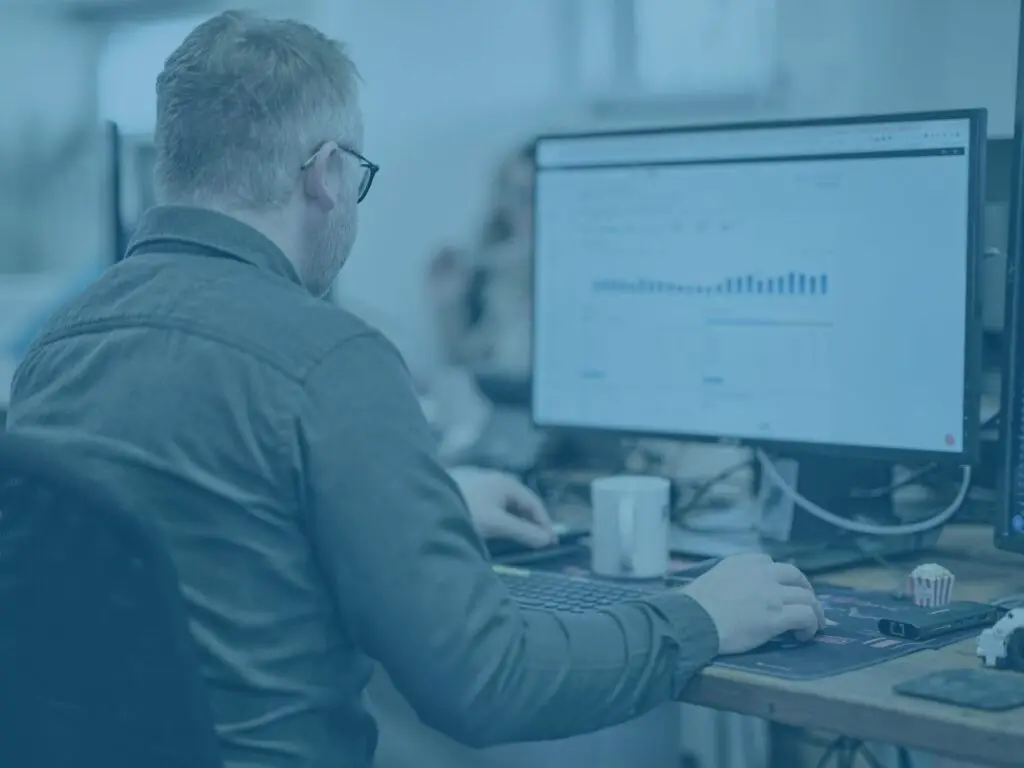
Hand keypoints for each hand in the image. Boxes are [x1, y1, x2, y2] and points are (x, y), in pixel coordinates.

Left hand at [450, 467, 556, 547]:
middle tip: (539, 543)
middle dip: (532, 522)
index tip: (551, 543)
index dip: (545, 523)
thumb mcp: (497, 524)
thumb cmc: (467, 510)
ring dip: (517, 521)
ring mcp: (483, 484)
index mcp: (508, 483)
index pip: (534, 503)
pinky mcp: (470, 491)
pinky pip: (494, 506)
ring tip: (521, 539)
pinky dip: (502, 518)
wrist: (428, 504)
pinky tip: (499, 529)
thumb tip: (547, 540)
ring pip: (507, 504)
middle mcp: (498, 479)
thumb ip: (523, 532)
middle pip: (521, 503)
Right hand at [682, 554, 825, 654]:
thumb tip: (733, 592)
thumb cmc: (695, 604)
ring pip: (807, 597)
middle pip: (795, 576)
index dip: (781, 577)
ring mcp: (773, 594)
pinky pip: (806, 616)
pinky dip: (811, 624)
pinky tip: (804, 635)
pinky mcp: (778, 616)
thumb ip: (730, 578)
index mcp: (743, 562)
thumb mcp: (713, 578)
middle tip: (807, 604)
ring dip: (814, 610)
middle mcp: (762, 573)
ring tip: (813, 624)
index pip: (770, 563)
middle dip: (805, 589)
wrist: (694, 618)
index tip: (781, 589)